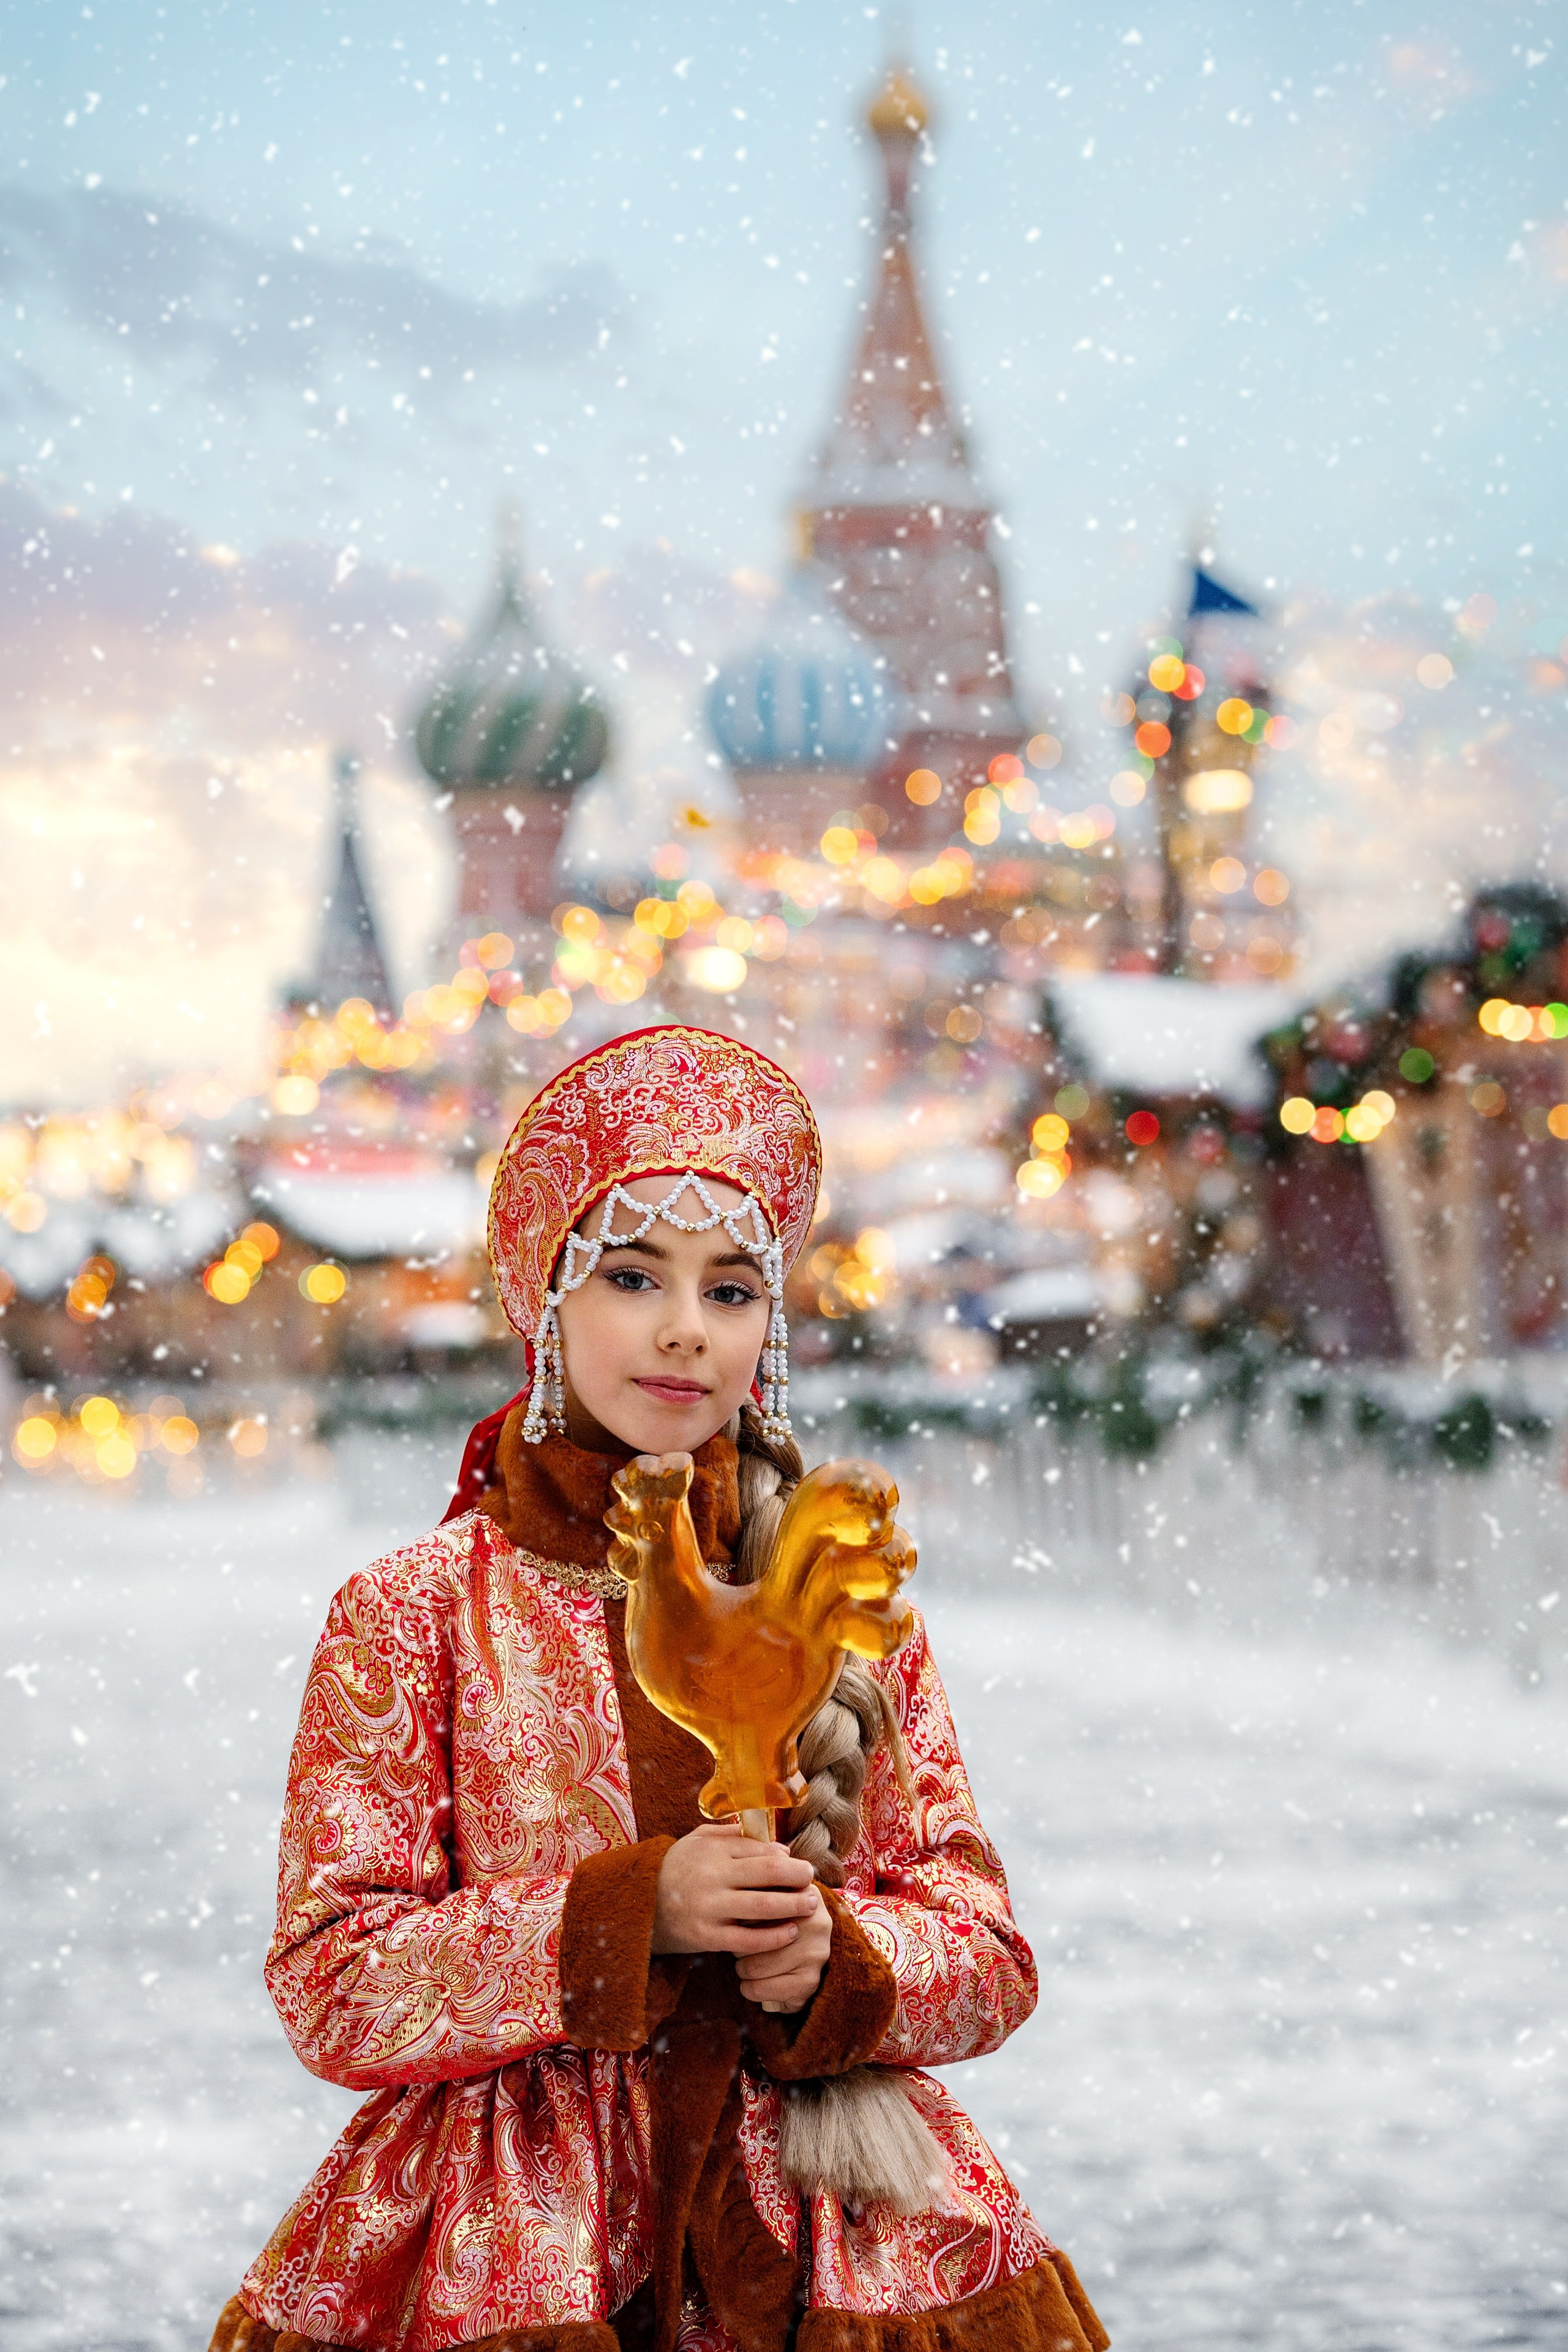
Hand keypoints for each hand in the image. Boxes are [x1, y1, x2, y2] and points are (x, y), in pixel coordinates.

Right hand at [652, 1823, 828, 2010]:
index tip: (800, 1864)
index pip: (761, 1851)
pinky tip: (789, 1934)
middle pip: (768, 1874)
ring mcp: (710, 1908)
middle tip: (812, 1881)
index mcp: (713, 1850)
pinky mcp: (707, 1937)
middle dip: (797, 1877)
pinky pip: (748, 1939)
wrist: (639, 1905)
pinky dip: (773, 1938)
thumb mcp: (697, 1840)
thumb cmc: (676, 1868)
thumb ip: (733, 1835)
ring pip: (763, 1907)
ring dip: (792, 1906)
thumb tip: (776, 1845)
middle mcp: (713, 1876)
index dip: (786, 1858)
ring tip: (810, 1906)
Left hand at [735, 1884, 830, 2013]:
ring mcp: (816, 1952)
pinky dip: (750, 1989)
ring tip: (744, 1964)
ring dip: (742, 1969)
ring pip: (754, 1966)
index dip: (741, 1915)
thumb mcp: (773, 1894)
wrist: (808, 1954)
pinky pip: (763, 1989)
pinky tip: (751, 1983)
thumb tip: (727, 1872)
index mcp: (805, 1893)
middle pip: (752, 1936)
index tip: (738, 1918)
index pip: (757, 1903)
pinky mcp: (810, 1980)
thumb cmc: (779, 1921)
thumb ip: (757, 1882)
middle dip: (739, 1945)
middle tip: (739, 1946)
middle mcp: (816, 1921)